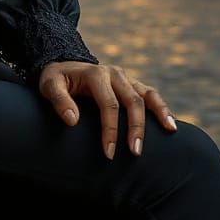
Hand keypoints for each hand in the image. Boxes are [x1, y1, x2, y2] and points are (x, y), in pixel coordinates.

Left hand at [37, 61, 177, 159]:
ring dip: (159, 113)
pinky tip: (170, 124)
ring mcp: (125, 78)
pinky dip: (162, 107)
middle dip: (136, 128)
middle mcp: (114, 73)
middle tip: (135, 153)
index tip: (109, 153)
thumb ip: (59, 101)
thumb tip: (73, 120)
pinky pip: (150, 94)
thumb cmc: (56, 79)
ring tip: (170, 131)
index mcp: (96, 74)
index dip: (110, 130)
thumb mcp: (49, 86)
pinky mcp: (131, 84)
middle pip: (132, 101)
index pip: (109, 104)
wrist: (64, 66)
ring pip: (147, 94)